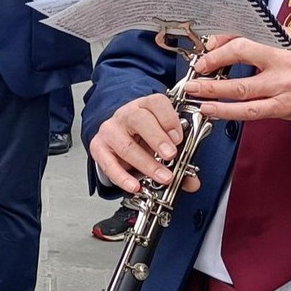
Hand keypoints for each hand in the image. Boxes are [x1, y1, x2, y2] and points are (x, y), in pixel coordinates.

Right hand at [88, 92, 202, 196]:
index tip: (179, 138)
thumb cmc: (143, 137)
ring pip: (126, 144)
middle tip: (171, 156)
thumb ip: (180, 159)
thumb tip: (192, 182)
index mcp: (146, 106)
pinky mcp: (98, 147)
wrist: (117, 137)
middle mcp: (126, 115)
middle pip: (140, 120)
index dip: (169, 120)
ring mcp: (110, 130)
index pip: (157, 103)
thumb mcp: (163, 141)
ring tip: (163, 177)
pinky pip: (108, 163)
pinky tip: (135, 186)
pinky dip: (122, 177)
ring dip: (146, 164)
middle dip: (157, 139)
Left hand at [182, 33, 290, 125]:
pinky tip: (211, 109)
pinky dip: (226, 111)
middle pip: (242, 54)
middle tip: (198, 67)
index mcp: (286, 42)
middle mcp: (284, 62)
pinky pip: (249, 112)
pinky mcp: (281, 108)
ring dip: (213, 90)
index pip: (249, 34)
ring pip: (241, 89)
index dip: (224, 40)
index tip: (209, 47)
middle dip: (214, 61)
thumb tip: (225, 39)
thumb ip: (261, 36)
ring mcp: (282, 87)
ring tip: (194, 90)